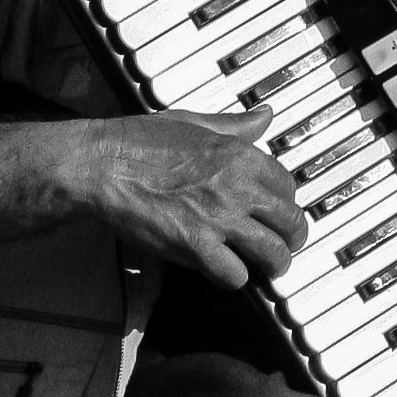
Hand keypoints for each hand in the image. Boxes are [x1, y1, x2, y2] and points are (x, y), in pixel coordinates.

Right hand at [76, 107, 307, 287]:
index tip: (278, 210)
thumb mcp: (195, 122)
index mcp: (240, 155)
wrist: (103, 165)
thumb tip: (264, 116)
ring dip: (274, 265)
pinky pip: (235, 276)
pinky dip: (234, 279)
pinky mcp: (196, 247)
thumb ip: (235, 125)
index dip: (285, 202)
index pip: (288, 185)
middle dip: (293, 239)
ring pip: (272, 254)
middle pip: (291, 222)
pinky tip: (226, 273)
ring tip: (268, 269)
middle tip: (285, 246)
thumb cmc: (139, 141)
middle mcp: (238, 188)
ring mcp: (220, 220)